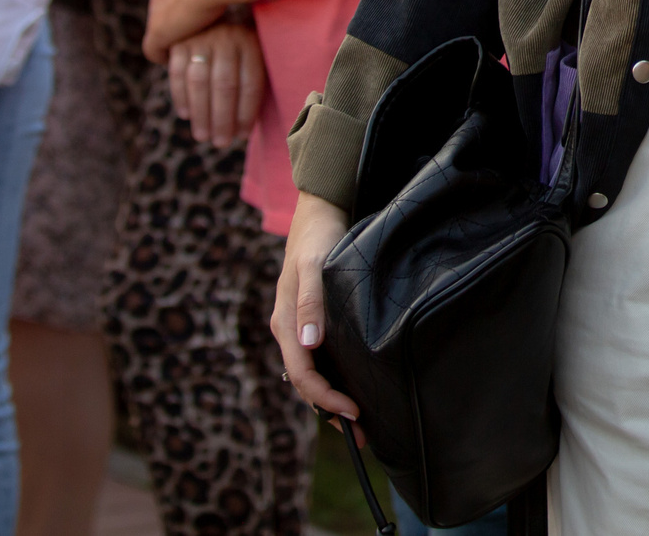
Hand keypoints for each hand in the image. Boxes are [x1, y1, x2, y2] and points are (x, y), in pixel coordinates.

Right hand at [162, 20, 265, 148]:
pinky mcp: (178, 39)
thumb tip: (250, 123)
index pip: (250, 83)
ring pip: (199, 82)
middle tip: (220, 143)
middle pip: (224, 86)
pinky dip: (181, 96)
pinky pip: (178, 73)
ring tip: (203, 136)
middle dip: (222, 119)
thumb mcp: (254, 47)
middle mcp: (227, 36)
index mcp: (251, 40)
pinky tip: (186, 115)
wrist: (208, 2)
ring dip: (200, 114)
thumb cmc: (238, 39)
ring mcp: (201, 36)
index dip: (246, 112)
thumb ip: (252, 75)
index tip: (242, 135)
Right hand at [274, 192, 357, 417]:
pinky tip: (354, 388)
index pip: (302, 374)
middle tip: (362, 433)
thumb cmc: (319, 238)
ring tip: (359, 423)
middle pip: (306, 383)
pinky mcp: (313, 323)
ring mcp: (300, 328)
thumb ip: (311, 301)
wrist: (320, 215)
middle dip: (329, 410)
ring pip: (312, 375)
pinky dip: (334, 381)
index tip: (354, 412)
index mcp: (285, 323)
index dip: (326, 398)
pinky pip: (319, 361)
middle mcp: (290, 330)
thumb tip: (308, 342)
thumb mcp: (316, 265)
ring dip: (331, 401)